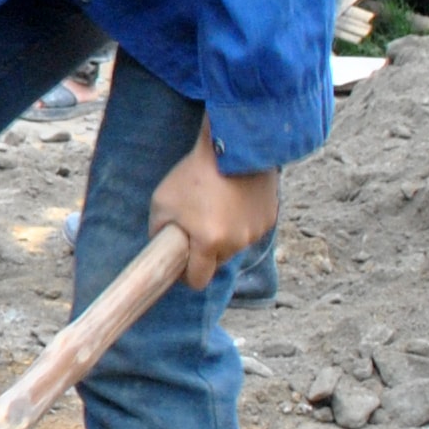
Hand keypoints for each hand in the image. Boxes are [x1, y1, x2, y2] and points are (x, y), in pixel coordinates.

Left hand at [148, 119, 278, 286]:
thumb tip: (162, 248)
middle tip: (195, 227)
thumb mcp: (162, 203)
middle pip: (216, 263)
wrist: (232, 147)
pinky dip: (240, 221)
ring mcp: (255, 231)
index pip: (197, 280)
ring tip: (214, 207)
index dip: (186, 275)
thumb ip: (159, 232)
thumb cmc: (192, 174)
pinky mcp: (269, 218)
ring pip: (234, 246)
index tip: (180, 263)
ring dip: (224, 236)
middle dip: (204, 252)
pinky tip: (232, 199)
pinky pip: (249, 229)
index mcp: (209, 243)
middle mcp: (236, 243)